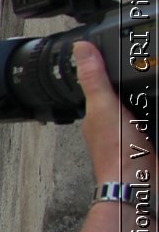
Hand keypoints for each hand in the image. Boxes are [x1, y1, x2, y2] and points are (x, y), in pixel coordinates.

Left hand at [76, 41, 154, 182]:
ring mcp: (133, 132)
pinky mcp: (150, 140)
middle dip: (133, 81)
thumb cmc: (117, 153)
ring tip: (153, 77)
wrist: (140, 183)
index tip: (120, 51)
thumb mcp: (105, 107)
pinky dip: (156, 109)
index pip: (101, 84)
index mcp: (97, 113)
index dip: (109, 68)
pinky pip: (154, 117)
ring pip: (140, 105)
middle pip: (124, 94)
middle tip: (145, 64)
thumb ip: (94, 79)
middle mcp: (114, 122)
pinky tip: (158, 101)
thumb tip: (81, 48)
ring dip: (148, 94)